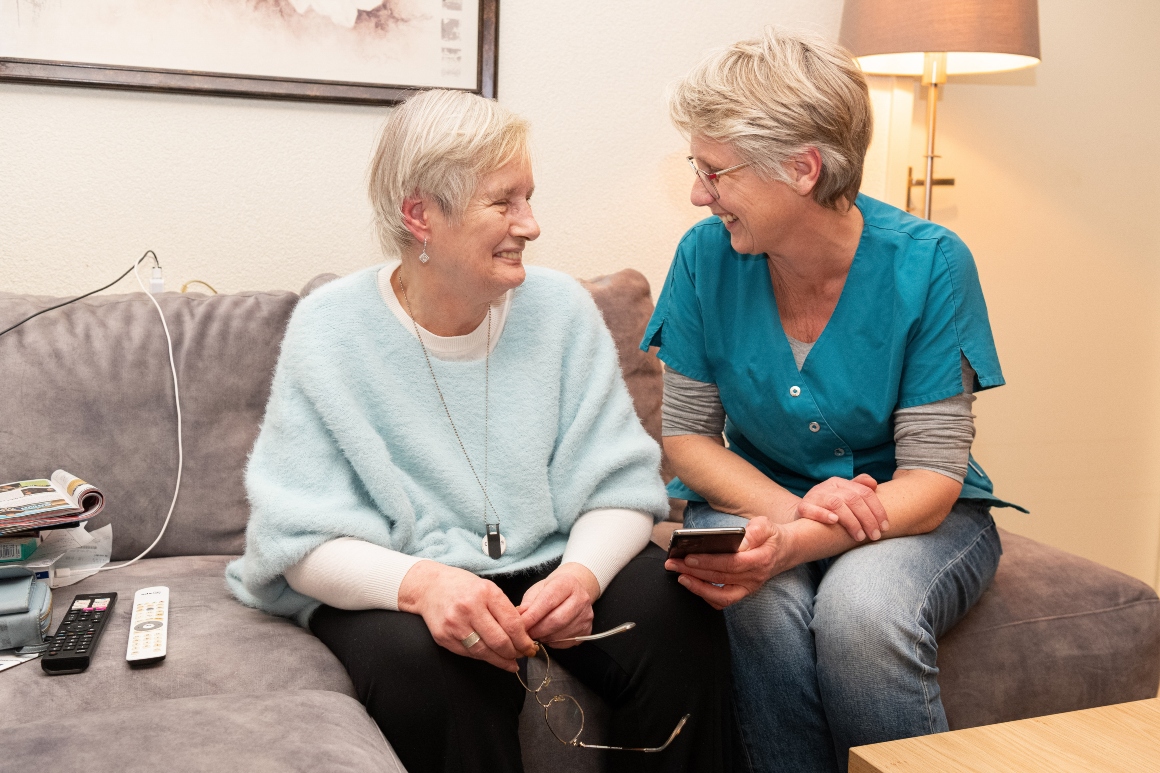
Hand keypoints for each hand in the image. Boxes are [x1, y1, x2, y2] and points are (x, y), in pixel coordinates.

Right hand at [398, 560, 536, 671]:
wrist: (429, 587)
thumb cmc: (462, 586)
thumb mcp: (487, 588)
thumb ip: (505, 608)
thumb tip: (524, 631)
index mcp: (485, 593)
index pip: (512, 623)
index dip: (524, 640)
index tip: (530, 647)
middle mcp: (469, 608)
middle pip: (499, 641)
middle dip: (515, 653)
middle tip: (522, 656)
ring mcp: (454, 624)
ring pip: (484, 651)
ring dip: (501, 660)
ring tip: (511, 663)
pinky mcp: (444, 637)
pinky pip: (469, 653)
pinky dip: (483, 657)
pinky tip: (492, 658)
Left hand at [517, 562, 598, 647]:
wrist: (573, 590)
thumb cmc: (552, 589)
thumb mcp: (537, 590)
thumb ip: (528, 604)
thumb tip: (519, 618)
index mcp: (567, 584)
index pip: (548, 602)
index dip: (532, 616)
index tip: (520, 624)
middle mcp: (581, 599)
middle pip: (556, 620)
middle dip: (537, 630)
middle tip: (526, 633)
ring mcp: (586, 616)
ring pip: (561, 634)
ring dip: (544, 637)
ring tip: (536, 633)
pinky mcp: (587, 630)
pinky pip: (566, 642)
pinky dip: (553, 642)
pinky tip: (548, 635)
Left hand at [664, 517, 787, 609]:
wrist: (786, 551)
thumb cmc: (771, 536)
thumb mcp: (766, 526)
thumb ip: (755, 531)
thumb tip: (739, 539)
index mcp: (759, 559)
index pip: (731, 563)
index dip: (708, 562)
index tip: (688, 557)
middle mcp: (754, 577)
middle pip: (720, 578)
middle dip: (693, 571)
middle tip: (673, 563)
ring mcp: (748, 587)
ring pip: (720, 596)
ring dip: (697, 587)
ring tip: (679, 576)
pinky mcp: (743, 592)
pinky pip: (723, 601)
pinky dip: (706, 595)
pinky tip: (692, 584)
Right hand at [793, 474, 888, 540]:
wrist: (802, 517)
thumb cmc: (828, 509)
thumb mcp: (844, 497)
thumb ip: (860, 490)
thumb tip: (874, 483)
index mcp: (841, 483)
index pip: (864, 492)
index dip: (877, 510)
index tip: (885, 527)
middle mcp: (828, 487)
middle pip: (853, 499)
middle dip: (867, 519)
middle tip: (875, 535)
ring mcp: (814, 496)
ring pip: (836, 503)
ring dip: (851, 521)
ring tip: (859, 536)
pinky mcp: (802, 507)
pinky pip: (812, 509)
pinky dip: (824, 514)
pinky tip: (835, 522)